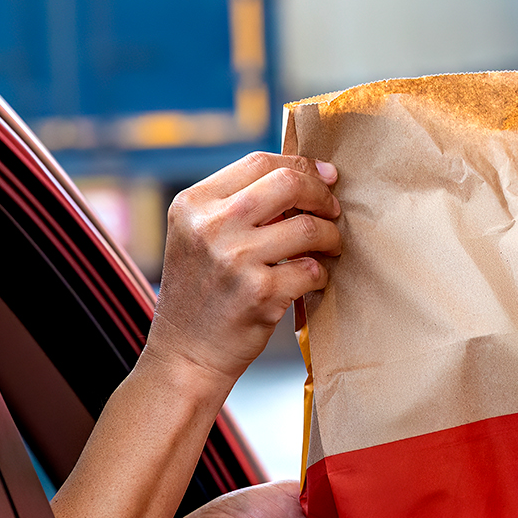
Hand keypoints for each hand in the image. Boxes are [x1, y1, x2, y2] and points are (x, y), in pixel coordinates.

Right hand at [146, 153, 341, 388]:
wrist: (184, 355)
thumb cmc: (201, 294)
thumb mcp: (198, 237)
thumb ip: (237, 205)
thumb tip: (304, 176)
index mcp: (193, 204)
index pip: (259, 161)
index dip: (300, 165)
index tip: (324, 177)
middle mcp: (210, 226)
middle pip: (288, 183)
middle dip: (321, 194)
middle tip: (333, 211)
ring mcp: (234, 260)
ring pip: (308, 227)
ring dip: (330, 236)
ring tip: (329, 247)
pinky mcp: (258, 294)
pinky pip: (310, 269)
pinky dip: (319, 274)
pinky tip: (311, 280)